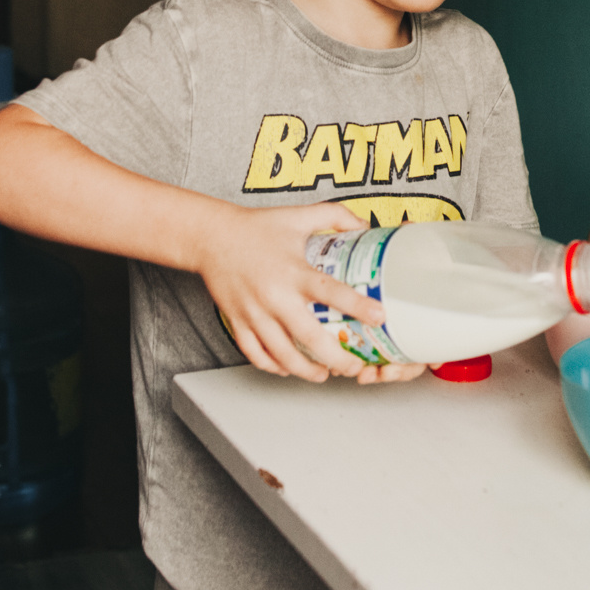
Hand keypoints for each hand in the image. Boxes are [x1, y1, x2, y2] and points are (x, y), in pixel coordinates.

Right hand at [193, 201, 392, 382]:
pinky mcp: (237, 322)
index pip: (330, 292)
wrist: (211, 236)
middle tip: (355, 367)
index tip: (379, 317)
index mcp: (293, 270)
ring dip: (306, 370)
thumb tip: (365, 227)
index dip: (357, 306)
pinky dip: (273, 366)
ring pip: (282, 354)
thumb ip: (335, 216)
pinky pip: (255, 354)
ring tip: (324, 374)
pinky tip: (288, 368)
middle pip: (308, 337)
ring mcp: (254, 313)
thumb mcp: (299, 215)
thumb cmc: (256, 226)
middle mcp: (274, 296)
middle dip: (335, 358)